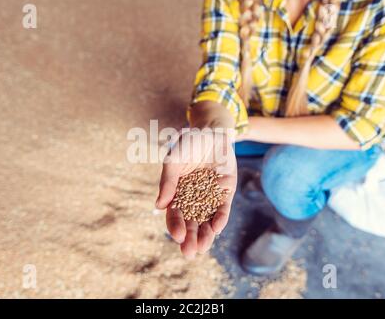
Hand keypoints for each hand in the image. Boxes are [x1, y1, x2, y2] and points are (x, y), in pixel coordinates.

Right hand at [155, 129, 236, 258]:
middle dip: (190, 238)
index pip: (174, 214)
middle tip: (189, 253)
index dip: (175, 226)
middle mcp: (192, 198)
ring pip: (206, 220)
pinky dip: (220, 219)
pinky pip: (222, 209)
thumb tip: (159, 206)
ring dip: (205, 234)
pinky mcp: (225, 192)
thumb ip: (168, 181)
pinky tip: (217, 229)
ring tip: (204, 247)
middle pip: (190, 222)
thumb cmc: (189, 143)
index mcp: (177, 193)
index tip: (178, 236)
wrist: (213, 131)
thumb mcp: (173, 160)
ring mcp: (210, 196)